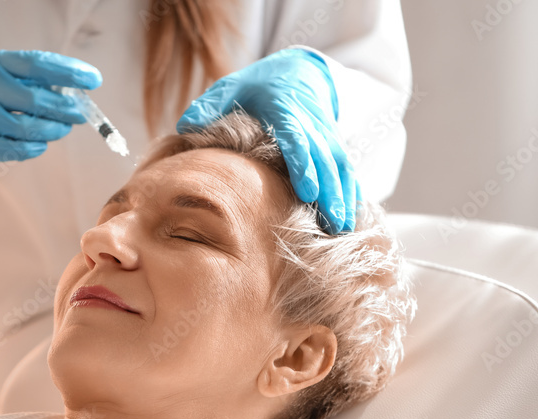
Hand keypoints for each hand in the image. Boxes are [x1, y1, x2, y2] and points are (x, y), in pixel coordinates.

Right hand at [0, 50, 101, 187]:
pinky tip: (40, 145)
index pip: (36, 63)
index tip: (94, 80)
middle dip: (65, 108)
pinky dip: (31, 149)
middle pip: (35, 98)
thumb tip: (73, 94)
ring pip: (26, 127)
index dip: (69, 72)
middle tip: (81, 115)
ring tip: (61, 130)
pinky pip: (11, 149)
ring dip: (52, 131)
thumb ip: (27, 84)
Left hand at [177, 49, 355, 233]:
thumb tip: (186, 125)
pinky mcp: (335, 146)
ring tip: (343, 228)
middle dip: (331, 190)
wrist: (301, 71)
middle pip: (325, 159)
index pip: (297, 139)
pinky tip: (351, 218)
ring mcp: (327, 135)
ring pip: (340, 166)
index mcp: (285, 108)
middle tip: (333, 222)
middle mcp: (312, 122)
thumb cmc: (257, 86)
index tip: (308, 191)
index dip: (304, 164)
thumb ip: (209, 106)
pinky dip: (351, 193)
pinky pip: (347, 170)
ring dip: (344, 196)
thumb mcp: (231, 87)